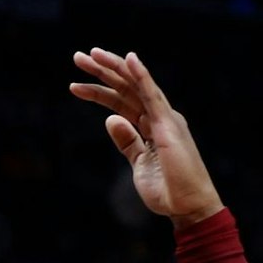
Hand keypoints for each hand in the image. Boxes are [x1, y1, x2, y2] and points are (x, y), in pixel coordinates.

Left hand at [70, 49, 223, 225]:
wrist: (187, 207)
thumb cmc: (167, 189)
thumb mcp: (139, 163)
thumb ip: (127, 142)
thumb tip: (110, 120)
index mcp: (152, 125)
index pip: (121, 102)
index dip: (99, 91)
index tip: (75, 85)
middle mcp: (159, 116)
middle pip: (126, 88)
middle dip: (102, 72)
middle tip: (78, 58)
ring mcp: (164, 118)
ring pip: (136, 85)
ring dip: (115, 68)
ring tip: (92, 55)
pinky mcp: (168, 125)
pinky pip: (152, 95)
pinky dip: (141, 76)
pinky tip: (129, 59)